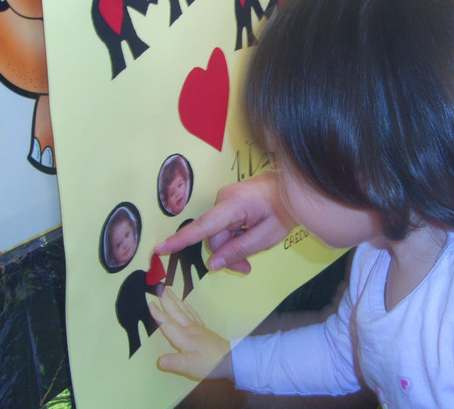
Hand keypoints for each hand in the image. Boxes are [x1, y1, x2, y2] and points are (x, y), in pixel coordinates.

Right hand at [149, 288, 232, 380]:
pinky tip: (184, 302)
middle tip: (159, 287)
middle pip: (175, 312)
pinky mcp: (203, 329)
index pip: (168, 323)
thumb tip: (160, 360)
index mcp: (184, 337)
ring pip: (184, 310)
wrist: (229, 359)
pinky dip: (187, 307)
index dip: (158, 314)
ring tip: (169, 291)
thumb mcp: (190, 366)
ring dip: (175, 300)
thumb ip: (175, 362)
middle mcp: (189, 328)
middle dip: (166, 300)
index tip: (150, 302)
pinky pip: (193, 314)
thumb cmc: (209, 363)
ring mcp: (197, 327)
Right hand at [155, 172, 295, 272]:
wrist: (293, 186)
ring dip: (231, 246)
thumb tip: (212, 265)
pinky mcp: (229, 201)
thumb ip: (239, 250)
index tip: (160, 248)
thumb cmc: (284, 210)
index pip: (203, 226)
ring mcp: (226, 198)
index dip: (181, 240)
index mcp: (234, 205)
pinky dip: (233, 236)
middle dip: (226, 254)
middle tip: (247, 268)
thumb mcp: (267, 236)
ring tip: (252, 254)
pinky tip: (249, 236)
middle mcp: (224, 198)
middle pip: (214, 237)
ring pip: (218, 233)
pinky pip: (223, 225)